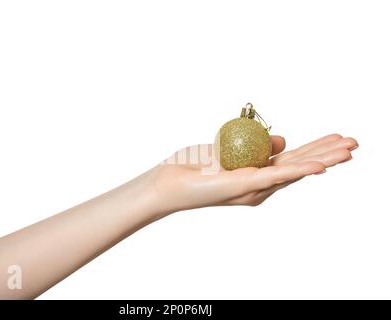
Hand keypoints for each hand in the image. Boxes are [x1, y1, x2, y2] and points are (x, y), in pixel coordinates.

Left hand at [154, 134, 357, 212]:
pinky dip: (300, 170)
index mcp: (258, 175)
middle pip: (300, 166)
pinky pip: (277, 176)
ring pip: (296, 172)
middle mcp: (260, 185)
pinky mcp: (246, 187)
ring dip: (324, 160)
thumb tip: (283, 140)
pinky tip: (321, 166)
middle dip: (328, 153)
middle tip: (355, 143)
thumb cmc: (195, 168)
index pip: (293, 160)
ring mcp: (255, 188)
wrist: (170, 183)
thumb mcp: (230, 149)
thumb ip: (258, 146)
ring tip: (349, 151)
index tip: (338, 137)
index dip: (316, 149)